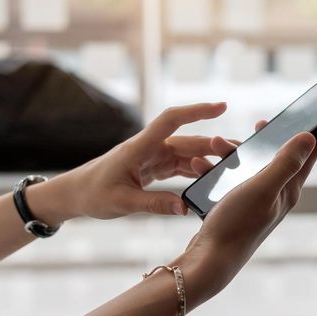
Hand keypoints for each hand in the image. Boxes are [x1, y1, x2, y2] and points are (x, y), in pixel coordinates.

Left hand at [41, 102, 241, 220]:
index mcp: (140, 147)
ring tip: (233, 166)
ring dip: (208, 159)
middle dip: (214, 144)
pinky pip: (180, 166)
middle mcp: (149, 147)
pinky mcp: (153, 168)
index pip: (172, 120)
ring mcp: (152, 157)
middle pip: (188, 140)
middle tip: (242, 151)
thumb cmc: (93, 194)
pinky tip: (212, 178)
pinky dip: (196, 171)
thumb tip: (186, 208)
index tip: (222, 106)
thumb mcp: (122, 203)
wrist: (74, 194)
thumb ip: (154, 204)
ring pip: (187, 154)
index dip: (197, 111)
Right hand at [180, 121, 316, 299]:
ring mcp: (257, 200)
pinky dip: (218, 168)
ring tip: (215, 144)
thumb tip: (310, 137)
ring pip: (250, 165)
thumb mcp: (262, 188)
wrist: (209, 259)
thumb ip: (285, 162)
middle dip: (267, 137)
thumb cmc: (237, 225)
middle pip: (278, 155)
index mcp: (289, 189)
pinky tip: (201, 165)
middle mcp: (277, 194)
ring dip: (233, 152)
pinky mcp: (238, 205)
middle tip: (262, 124)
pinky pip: (231, 177)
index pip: (311, 154)